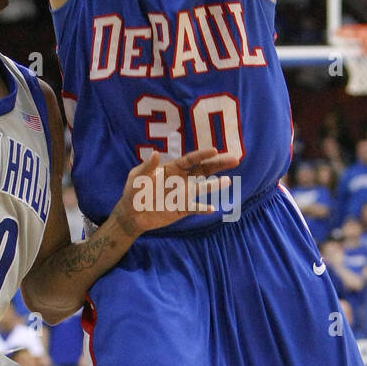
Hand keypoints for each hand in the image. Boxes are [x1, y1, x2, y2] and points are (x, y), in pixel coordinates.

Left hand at [114, 148, 239, 236]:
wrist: (132, 215)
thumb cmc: (133, 192)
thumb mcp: (136, 177)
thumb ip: (147, 167)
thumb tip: (155, 154)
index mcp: (172, 169)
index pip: (191, 160)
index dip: (203, 155)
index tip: (215, 150)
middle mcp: (181, 180)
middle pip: (203, 170)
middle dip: (218, 164)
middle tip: (235, 159)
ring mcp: (183, 195)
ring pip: (202, 188)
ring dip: (215, 185)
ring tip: (229, 181)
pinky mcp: (181, 210)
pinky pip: (194, 208)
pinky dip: (202, 209)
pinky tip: (212, 208)